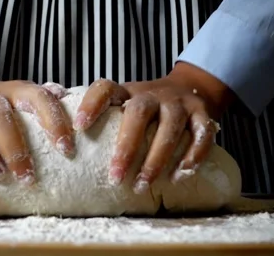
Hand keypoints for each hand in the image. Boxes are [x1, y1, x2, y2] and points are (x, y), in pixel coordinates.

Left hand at [74, 62, 233, 193]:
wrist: (192, 88)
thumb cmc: (147, 106)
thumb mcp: (126, 102)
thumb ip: (105, 116)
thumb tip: (69, 141)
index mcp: (128, 91)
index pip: (105, 88)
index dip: (91, 104)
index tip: (78, 126)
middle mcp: (154, 94)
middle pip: (138, 114)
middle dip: (126, 147)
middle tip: (114, 177)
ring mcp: (180, 104)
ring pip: (170, 128)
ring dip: (156, 159)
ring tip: (142, 184)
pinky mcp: (204, 115)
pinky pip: (201, 137)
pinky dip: (191, 158)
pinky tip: (178, 177)